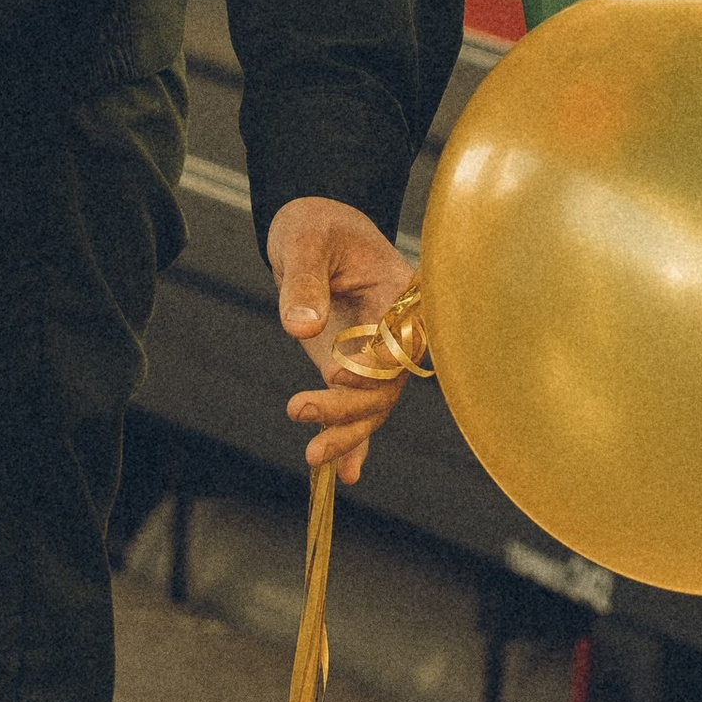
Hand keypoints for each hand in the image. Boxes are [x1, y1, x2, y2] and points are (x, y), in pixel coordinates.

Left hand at [269, 196, 417, 483]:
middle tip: (299, 409)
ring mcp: (378, 354)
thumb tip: (301, 329)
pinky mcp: (355, 368)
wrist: (310, 230)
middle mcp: (397, 331)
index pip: (400, 343)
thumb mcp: (303, 241)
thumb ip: (304, 282)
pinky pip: (360, 410)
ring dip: (347, 433)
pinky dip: (354, 442)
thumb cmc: (314, 225)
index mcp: (401, 295)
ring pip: (375, 405)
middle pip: (387, 384)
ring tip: (312, 456)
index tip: (336, 376)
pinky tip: (344, 475)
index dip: (374, 366)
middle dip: (348, 407)